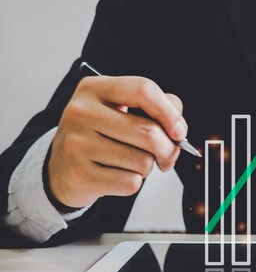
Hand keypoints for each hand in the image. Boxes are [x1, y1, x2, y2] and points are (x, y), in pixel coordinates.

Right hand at [48, 76, 186, 207]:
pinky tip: (116, 175)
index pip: (144, 90)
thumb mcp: (120, 109)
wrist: (61, 168)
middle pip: (149, 131)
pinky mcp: (79, 175)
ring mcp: (77, 144)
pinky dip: (133, 182)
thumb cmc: (99, 135)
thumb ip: (155, 107)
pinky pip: (130, 183)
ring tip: (130, 162)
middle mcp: (81, 112)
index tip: (179, 131)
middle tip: (166, 155)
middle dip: (168, 149)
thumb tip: (178, 126)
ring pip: (143, 161)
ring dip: (147, 167)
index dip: (170, 112)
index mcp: (94, 89)